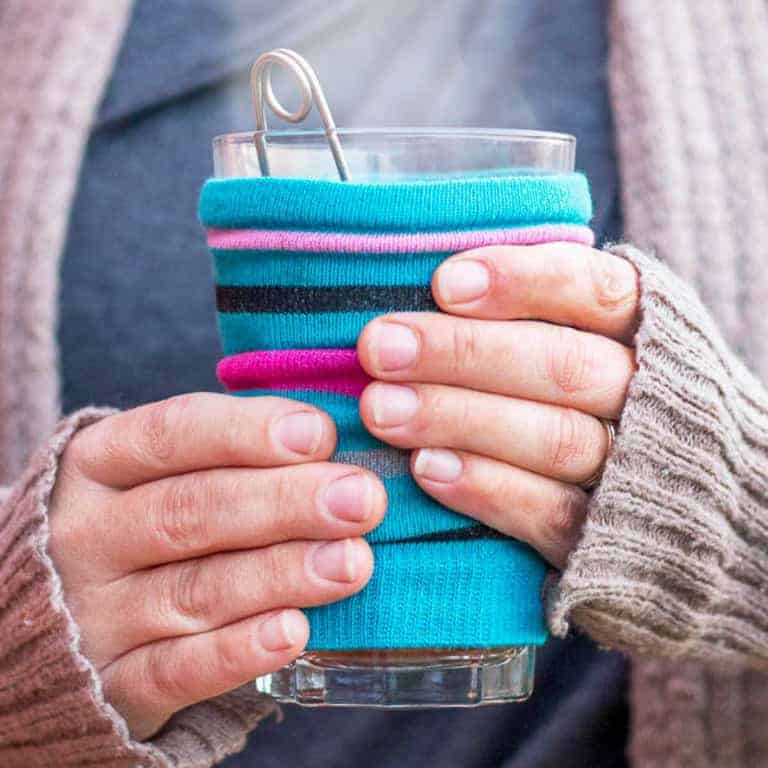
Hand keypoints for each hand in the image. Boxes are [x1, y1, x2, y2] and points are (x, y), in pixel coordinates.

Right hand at [49, 394, 384, 738]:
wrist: (61, 615)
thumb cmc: (145, 520)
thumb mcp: (163, 472)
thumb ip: (233, 453)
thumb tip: (332, 440)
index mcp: (99, 463)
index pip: (172, 433)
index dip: (248, 432)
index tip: (320, 434)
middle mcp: (85, 534)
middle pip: (190, 511)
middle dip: (284, 502)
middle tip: (362, 499)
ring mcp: (92, 614)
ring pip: (193, 590)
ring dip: (280, 573)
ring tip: (351, 562)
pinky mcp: (111, 684)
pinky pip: (177, 670)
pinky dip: (238, 651)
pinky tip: (295, 631)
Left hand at [357, 243, 638, 568]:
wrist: (684, 511)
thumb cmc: (591, 395)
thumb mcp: (579, 337)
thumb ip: (526, 313)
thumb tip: (429, 287)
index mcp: (648, 333)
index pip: (597, 292)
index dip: (522, 282)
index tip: (444, 284)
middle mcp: (651, 397)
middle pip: (565, 367)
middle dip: (465, 353)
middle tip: (379, 346)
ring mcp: (635, 471)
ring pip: (557, 439)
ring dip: (462, 419)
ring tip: (383, 409)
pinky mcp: (609, 535)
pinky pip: (553, 513)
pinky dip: (488, 488)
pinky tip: (426, 469)